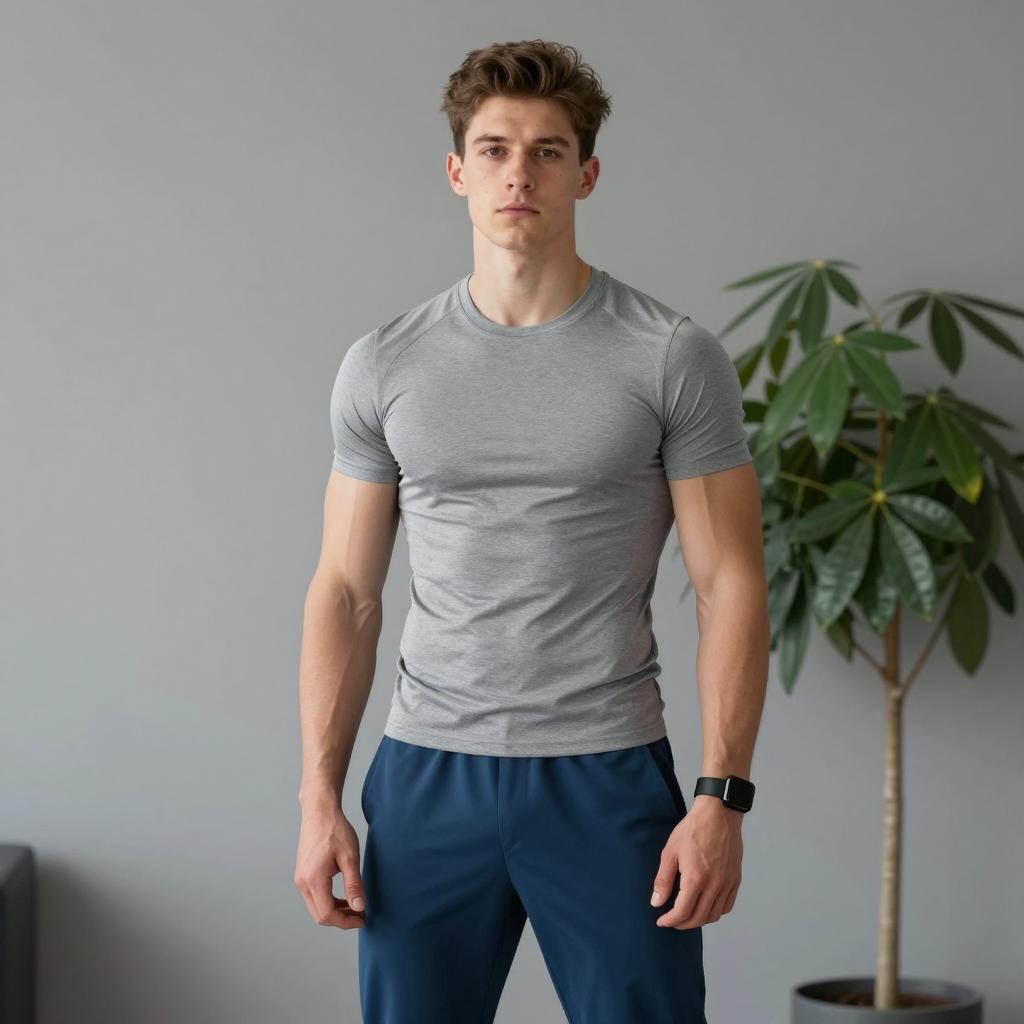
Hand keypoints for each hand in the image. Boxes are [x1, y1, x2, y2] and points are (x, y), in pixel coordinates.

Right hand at [294, 803, 366, 928]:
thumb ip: (354, 884)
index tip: (362, 918)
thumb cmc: (335, 830)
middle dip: (340, 919)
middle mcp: (303, 883)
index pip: (327, 914)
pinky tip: (343, 896)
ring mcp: (300, 879)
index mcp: (314, 880)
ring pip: (316, 907)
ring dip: (335, 911)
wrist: (319, 812)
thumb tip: (359, 907)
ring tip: (354, 906)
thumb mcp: (350, 857)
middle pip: (319, 915)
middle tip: (360, 914)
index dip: (346, 921)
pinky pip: (314, 897)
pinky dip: (328, 901)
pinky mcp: (302, 874)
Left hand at [649, 798, 742, 928]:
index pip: (682, 912)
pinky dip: (715, 912)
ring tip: (687, 915)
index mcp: (696, 879)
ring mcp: (727, 883)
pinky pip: (727, 906)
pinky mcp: (735, 879)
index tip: (662, 921)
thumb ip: (663, 880)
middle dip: (683, 924)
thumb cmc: (693, 830)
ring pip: (714, 915)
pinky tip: (705, 906)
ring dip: (699, 920)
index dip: (670, 921)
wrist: (718, 815)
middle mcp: (714, 885)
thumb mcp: (670, 852)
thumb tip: (656, 902)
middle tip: (672, 921)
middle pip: (699, 918)